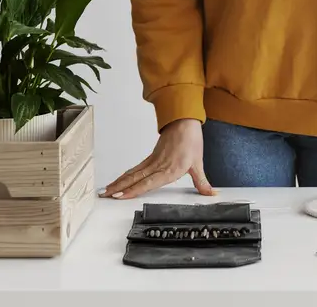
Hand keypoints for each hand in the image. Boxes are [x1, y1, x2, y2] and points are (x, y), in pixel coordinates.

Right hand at [100, 118, 214, 199]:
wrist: (185, 121)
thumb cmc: (191, 139)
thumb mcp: (198, 163)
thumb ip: (202, 182)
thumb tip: (211, 194)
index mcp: (169, 170)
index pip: (148, 183)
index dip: (133, 190)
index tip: (120, 196)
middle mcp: (158, 166)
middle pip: (134, 179)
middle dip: (119, 188)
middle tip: (104, 195)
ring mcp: (153, 161)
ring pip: (132, 174)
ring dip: (118, 183)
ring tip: (106, 191)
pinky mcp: (151, 157)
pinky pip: (135, 168)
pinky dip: (125, 176)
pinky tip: (119, 181)